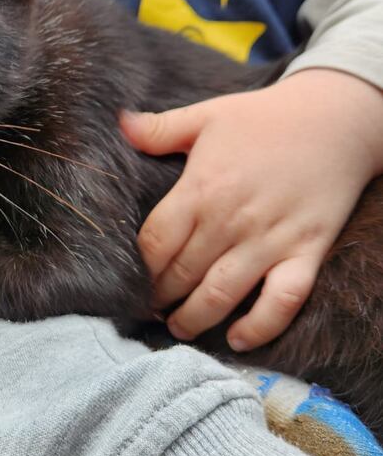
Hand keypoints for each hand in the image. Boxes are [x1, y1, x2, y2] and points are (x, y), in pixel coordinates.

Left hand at [121, 69, 382, 350]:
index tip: (129, 279)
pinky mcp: (306, 253)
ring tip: (178, 328)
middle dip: (159, 297)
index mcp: (202, 188)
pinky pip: (282, 302)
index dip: (138, 268)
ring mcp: (270, 240)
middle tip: (147, 308)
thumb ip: (160, 128)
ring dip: (193, 319)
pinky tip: (236, 339)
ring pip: (221, 295)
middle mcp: (232, 220)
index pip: (155, 243)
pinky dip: (259, 327)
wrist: (336, 117)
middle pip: (181, 274)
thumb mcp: (207, 115)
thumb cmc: (265, 118)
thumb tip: (120, 123)